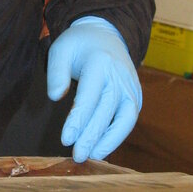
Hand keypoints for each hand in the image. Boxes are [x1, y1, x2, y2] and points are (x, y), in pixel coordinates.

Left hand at [46, 16, 141, 161]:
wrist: (108, 35)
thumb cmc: (80, 45)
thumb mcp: (61, 49)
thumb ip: (56, 72)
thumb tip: (55, 97)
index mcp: (100, 63)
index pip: (89, 96)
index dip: (78, 120)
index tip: (66, 139)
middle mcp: (120, 76)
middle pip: (107, 111)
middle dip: (91, 136)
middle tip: (78, 155)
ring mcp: (131, 87)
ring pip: (125, 119)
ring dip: (110, 140)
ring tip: (92, 156)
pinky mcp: (136, 96)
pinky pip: (129, 120)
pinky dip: (117, 136)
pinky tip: (102, 147)